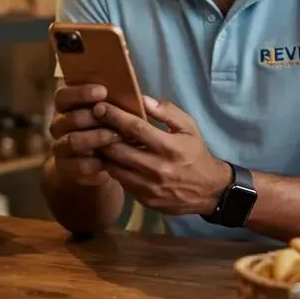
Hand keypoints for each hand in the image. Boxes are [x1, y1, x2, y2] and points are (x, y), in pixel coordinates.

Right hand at [49, 84, 121, 188]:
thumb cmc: (106, 128)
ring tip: (117, 136)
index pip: (63, 95)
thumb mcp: (110, 114)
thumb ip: (116, 103)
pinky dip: (95, 162)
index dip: (80, 92)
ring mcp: (60, 147)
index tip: (103, 91)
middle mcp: (59, 125)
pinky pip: (78, 165)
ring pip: (73, 141)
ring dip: (96, 138)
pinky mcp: (65, 168)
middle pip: (69, 118)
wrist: (96, 162)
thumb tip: (138, 97)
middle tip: (114, 118)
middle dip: (92, 117)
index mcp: (66, 106)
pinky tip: (109, 160)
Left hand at [93, 96, 231, 216]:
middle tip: (91, 123)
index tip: (100, 107)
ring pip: (114, 168)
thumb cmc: (195, 153)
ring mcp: (149, 187)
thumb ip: (167, 111)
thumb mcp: (189, 127)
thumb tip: (143, 99)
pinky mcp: (144, 199)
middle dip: (101, 134)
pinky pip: (121, 182)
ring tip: (96, 140)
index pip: (135, 129)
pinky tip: (110, 158)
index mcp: (169, 147)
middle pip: (118, 150)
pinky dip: (113, 168)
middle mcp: (157, 168)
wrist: (208, 190)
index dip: (115, 116)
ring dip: (103, 153)